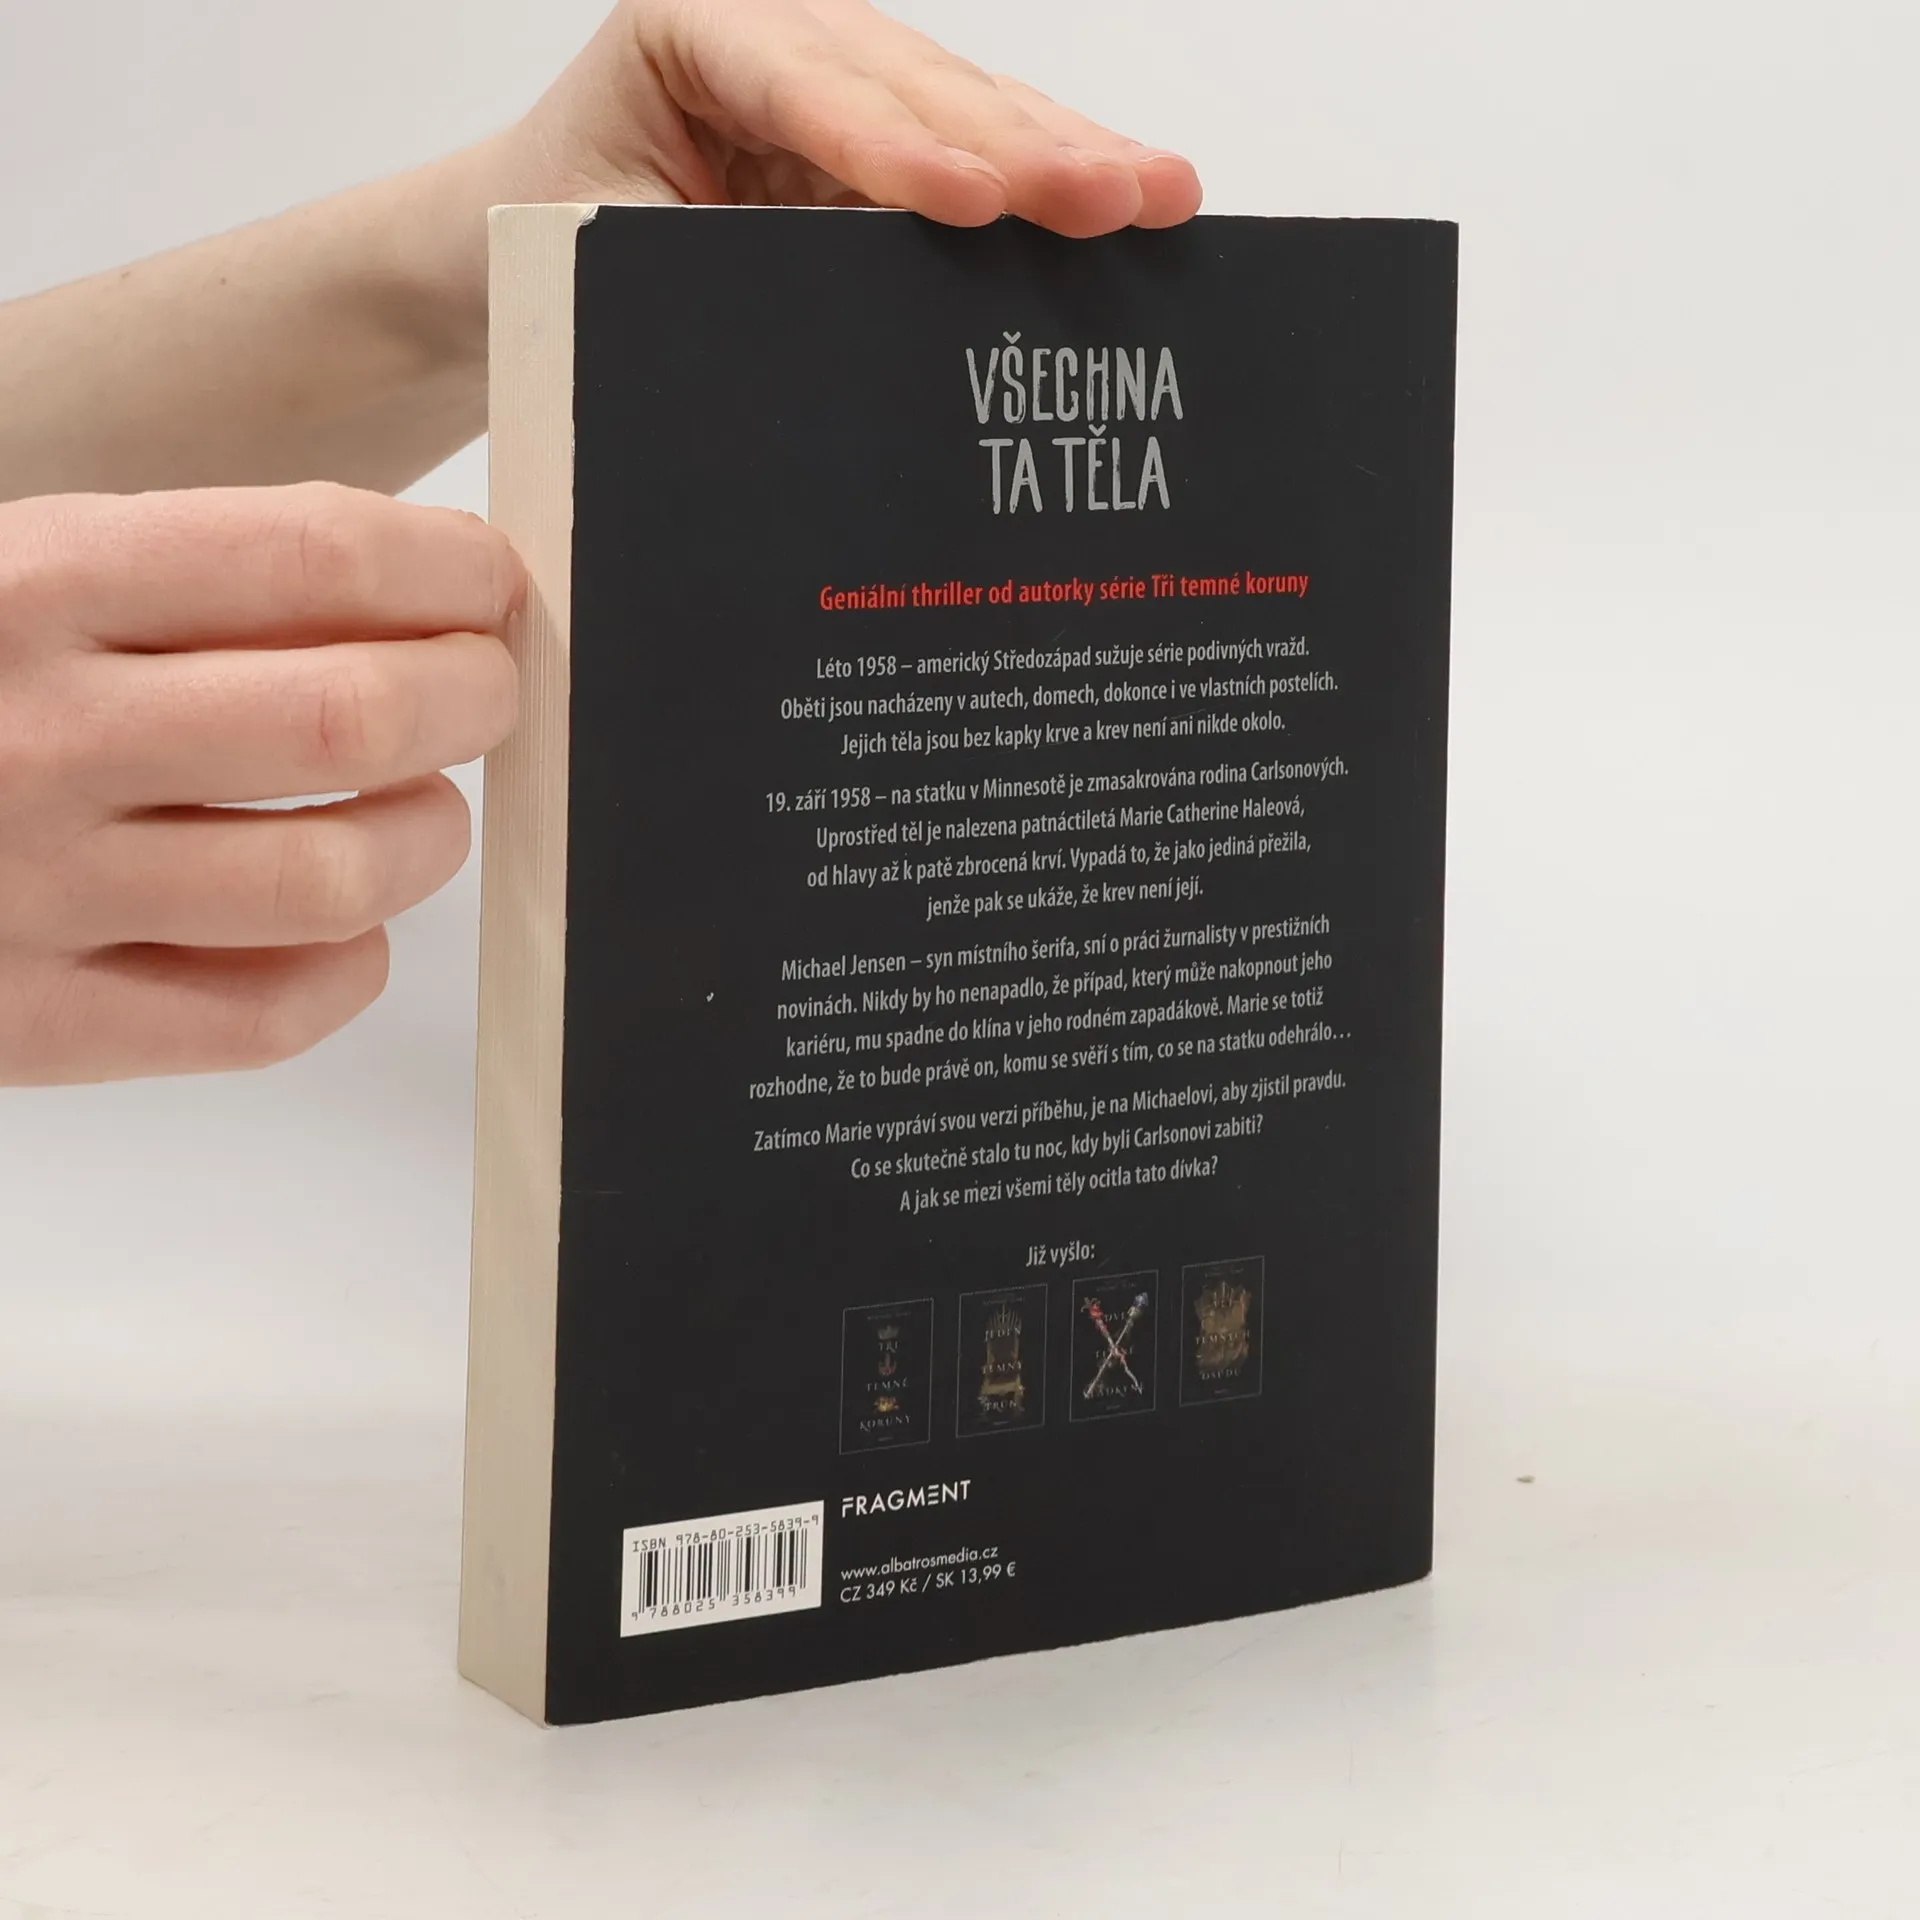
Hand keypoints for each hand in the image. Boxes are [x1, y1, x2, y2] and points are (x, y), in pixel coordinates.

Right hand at [0, 485, 522, 1084]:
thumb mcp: (9, 571)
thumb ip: (178, 575)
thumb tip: (407, 591)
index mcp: (28, 583)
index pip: (315, 557)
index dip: (450, 572)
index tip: (490, 586)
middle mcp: (36, 735)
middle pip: (350, 720)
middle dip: (470, 700)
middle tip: (487, 693)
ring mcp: (33, 889)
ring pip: (332, 880)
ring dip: (426, 839)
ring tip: (424, 810)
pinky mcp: (31, 1020)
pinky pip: (260, 1016)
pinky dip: (345, 971)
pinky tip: (341, 929)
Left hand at [492, 0, 1202, 237]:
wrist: (533, 230)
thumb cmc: (560, 241)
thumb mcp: (611, 259)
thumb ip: (704, 278)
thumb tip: (818, 362)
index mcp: (687, 34)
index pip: (802, 88)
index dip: (890, 145)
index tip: (967, 200)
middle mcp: (780, 29)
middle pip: (914, 82)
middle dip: (1018, 146)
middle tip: (1110, 198)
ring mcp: (845, 73)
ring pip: (969, 102)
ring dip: (1068, 153)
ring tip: (1159, 194)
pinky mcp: (887, 130)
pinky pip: (981, 143)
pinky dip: (1056, 171)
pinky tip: (1135, 188)